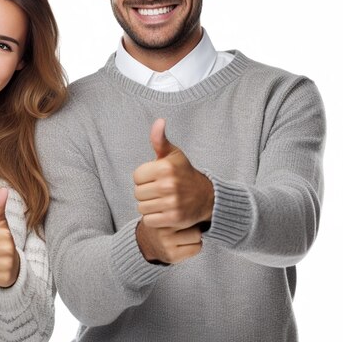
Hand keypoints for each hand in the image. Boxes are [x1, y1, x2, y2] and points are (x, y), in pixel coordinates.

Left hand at [133, 119, 213, 263]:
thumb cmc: (184, 173)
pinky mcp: (174, 218)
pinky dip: (153, 218)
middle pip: (138, 193)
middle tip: (158, 191)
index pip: (136, 177)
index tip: (154, 179)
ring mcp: (172, 202)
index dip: (143, 178)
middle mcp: (168, 185)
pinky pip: (149, 220)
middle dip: (145, 193)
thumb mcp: (173, 155)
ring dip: (148, 206)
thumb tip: (159, 121)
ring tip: (160, 201)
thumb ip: (160, 140)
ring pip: (142, 207)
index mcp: (165, 167)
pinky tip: (163, 211)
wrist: (206, 196)